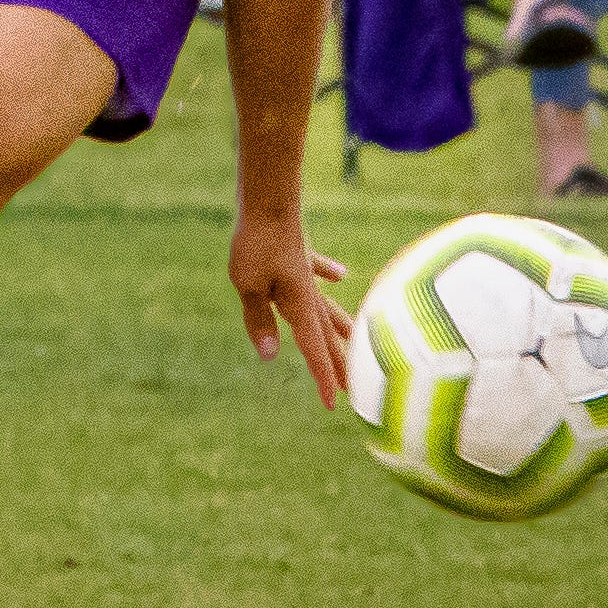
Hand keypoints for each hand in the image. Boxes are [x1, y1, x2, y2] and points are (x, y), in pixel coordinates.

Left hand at [228, 216, 351, 407]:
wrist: (267, 203)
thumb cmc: (255, 246)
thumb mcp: (249, 288)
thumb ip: (259, 321)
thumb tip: (271, 356)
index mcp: (299, 307)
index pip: (313, 350)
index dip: (322, 378)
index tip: (335, 404)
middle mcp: (308, 294)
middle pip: (327, 335)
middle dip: (338, 362)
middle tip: (354, 389)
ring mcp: (305, 274)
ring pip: (328, 308)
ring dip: (342, 328)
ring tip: (358, 341)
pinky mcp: (299, 254)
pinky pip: (317, 269)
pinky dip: (327, 272)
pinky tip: (340, 275)